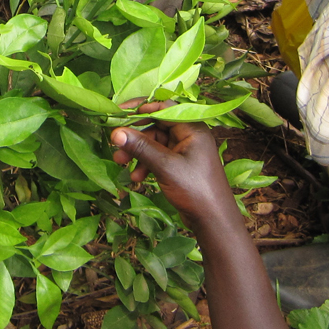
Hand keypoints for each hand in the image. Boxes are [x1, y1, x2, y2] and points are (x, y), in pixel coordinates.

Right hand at [109, 119, 234, 230]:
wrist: (213, 220)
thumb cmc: (195, 189)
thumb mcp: (165, 166)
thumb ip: (141, 148)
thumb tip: (116, 133)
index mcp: (192, 128)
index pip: (163, 107)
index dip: (140, 108)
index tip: (118, 113)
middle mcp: (190, 135)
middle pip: (156, 125)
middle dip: (135, 135)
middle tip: (115, 142)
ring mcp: (185, 151)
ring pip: (155, 143)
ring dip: (138, 152)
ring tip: (120, 162)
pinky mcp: (180, 165)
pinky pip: (159, 157)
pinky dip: (146, 164)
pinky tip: (137, 177)